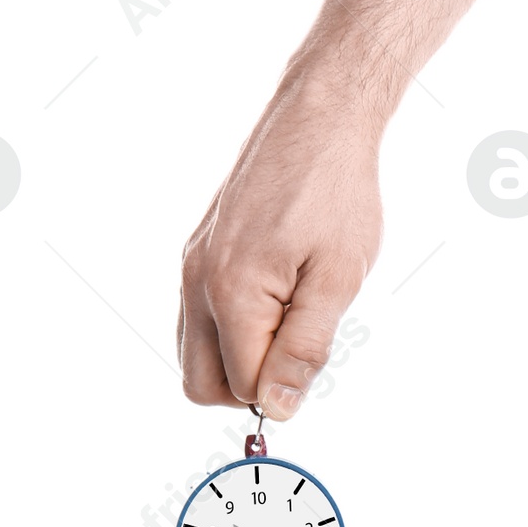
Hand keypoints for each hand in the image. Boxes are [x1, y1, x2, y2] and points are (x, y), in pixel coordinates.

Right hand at [179, 69, 382, 422]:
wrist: (318, 118)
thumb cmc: (335, 191)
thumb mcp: (336, 280)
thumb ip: (304, 349)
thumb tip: (278, 408)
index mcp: (230, 293)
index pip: (244, 387)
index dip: (285, 384)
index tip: (316, 344)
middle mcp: (197, 283)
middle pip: (201, 385)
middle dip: (248, 386)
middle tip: (297, 349)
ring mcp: (191, 268)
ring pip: (194, 355)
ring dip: (238, 358)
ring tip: (289, 317)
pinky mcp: (196, 254)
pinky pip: (198, 320)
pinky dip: (230, 330)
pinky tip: (273, 299)